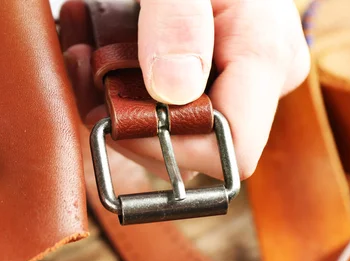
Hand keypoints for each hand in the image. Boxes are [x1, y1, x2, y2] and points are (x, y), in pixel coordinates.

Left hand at [65, 0, 309, 180]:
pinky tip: (95, 48)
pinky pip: (164, 106)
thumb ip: (178, 19)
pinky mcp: (213, 76)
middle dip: (125, 118)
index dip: (165, 148)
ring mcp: (237, 79)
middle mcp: (260, 79)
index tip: (111, 109)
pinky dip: (119, 84)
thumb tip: (174, 91)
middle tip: (83, 64)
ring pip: (168, 130)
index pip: (229, 152)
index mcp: (265, 54)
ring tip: (83, 49)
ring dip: (112, 99)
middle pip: (189, 147)